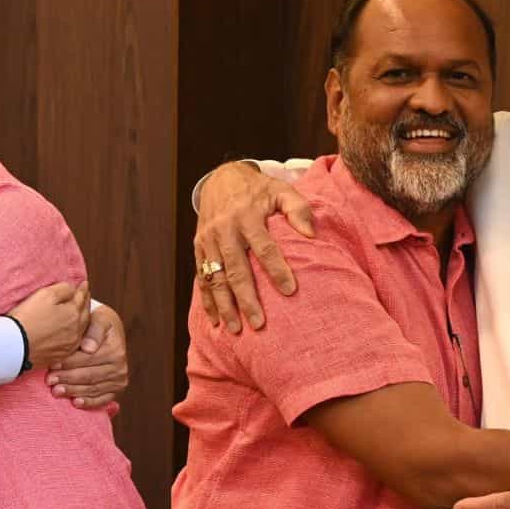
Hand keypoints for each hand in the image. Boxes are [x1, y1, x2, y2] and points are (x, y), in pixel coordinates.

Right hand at [8, 281, 91, 369]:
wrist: (15, 346)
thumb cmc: (28, 318)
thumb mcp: (45, 294)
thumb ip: (63, 289)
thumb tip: (72, 289)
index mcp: (74, 314)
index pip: (81, 297)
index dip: (82, 289)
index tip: (83, 283)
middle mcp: (76, 330)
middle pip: (84, 313)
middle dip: (85, 303)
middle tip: (84, 295)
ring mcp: (69, 345)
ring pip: (81, 329)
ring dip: (82, 319)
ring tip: (78, 312)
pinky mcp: (60, 356)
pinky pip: (73, 343)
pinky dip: (75, 334)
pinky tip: (70, 332)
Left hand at [47, 304, 128, 408]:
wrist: (108, 331)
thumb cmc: (98, 323)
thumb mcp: (98, 319)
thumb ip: (94, 330)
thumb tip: (89, 348)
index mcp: (116, 350)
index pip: (87, 359)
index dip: (68, 363)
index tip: (52, 365)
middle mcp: (120, 367)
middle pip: (88, 376)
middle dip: (67, 379)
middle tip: (49, 380)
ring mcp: (119, 380)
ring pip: (92, 389)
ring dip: (73, 391)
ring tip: (56, 391)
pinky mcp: (116, 390)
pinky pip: (101, 400)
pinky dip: (88, 402)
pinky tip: (75, 403)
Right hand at [194, 161, 313, 333]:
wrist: (220, 179)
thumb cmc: (258, 190)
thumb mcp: (281, 190)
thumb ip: (298, 208)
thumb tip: (310, 235)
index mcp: (247, 216)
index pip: (264, 247)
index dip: (276, 269)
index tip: (290, 291)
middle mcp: (224, 230)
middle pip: (236, 269)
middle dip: (246, 298)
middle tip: (259, 323)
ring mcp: (208, 240)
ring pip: (216, 277)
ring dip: (225, 305)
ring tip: (236, 329)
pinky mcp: (198, 247)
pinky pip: (202, 276)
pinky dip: (207, 299)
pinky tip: (215, 320)